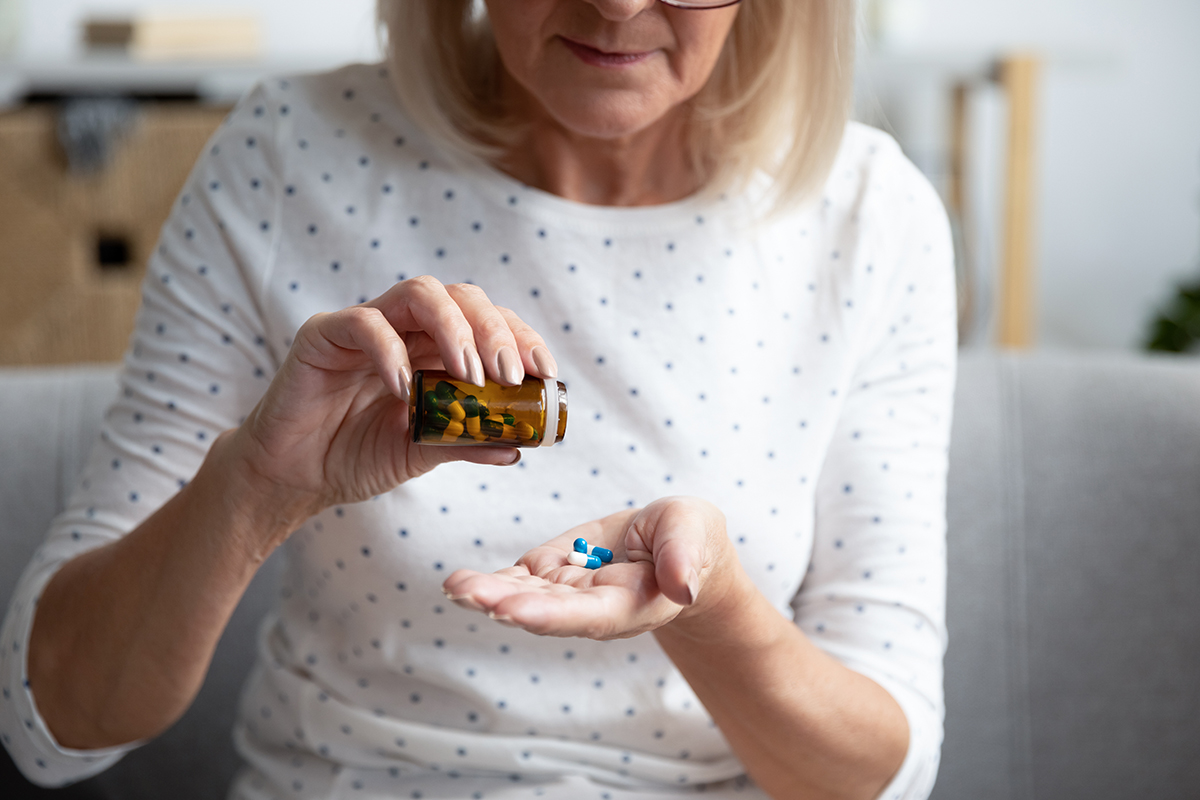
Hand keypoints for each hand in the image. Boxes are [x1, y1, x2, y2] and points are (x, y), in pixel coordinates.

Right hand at [228, 276, 559, 528]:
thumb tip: (519, 446)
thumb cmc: (357, 455)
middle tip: (508, 374)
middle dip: (495, 330)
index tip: (545, 371)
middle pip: (463, 297)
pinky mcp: (324, 334)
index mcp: (435, 348)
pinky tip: (403, 389)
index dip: (522, 338)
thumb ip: (466, 442)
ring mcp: (366, 325)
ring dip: (455, 329)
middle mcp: (407, 327)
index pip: (489, 323)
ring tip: (469, 374)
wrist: (295, 476)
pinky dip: (390, 351)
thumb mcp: (422, 452)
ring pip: (420, 293)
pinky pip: (364, 323)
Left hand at [441, 497, 737, 638]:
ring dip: (487, 593)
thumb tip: (684, 590)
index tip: (514, 610)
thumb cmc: (689, 537)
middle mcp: (592, 607)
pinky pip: (517, 581)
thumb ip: (684, 557)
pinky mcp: (552, 572)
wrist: (673, 540)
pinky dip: (489, 581)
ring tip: (455, 587)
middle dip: (506, 603)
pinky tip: (457, 584)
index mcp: (630, 604)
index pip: (587, 615)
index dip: (550, 615)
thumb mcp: (693, 533)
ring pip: (524, 596)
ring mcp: (568, 591)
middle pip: (545, 610)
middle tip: (470, 595)